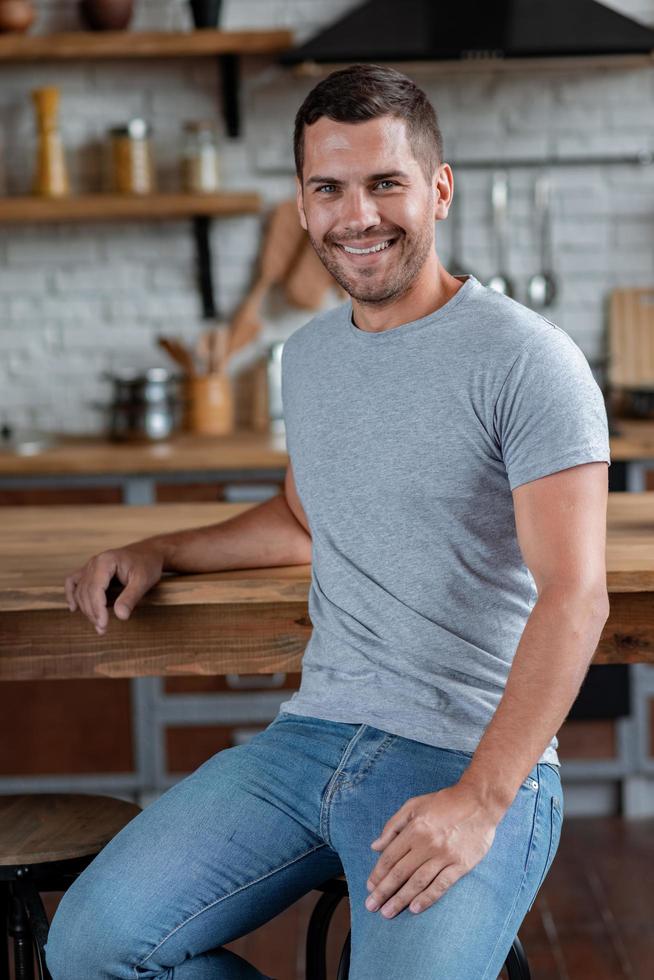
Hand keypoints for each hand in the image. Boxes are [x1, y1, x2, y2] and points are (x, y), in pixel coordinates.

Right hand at [64, 542, 164, 634]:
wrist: (148, 552)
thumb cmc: (147, 565)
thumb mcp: (143, 581)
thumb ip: (130, 598)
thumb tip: (120, 616)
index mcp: (106, 561)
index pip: (95, 589)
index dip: (97, 609)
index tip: (103, 625)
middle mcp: (94, 562)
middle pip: (86, 592)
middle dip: (92, 612)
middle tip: (102, 629)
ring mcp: (90, 566)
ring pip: (80, 591)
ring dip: (86, 609)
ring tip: (99, 625)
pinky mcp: (90, 571)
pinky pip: (74, 582)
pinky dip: (71, 595)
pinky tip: (74, 608)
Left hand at [365, 783, 497, 917]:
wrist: (478, 802)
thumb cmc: (443, 803)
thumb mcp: (414, 805)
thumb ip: (393, 825)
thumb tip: (375, 846)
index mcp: (414, 828)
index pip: (390, 857)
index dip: (378, 874)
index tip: (369, 887)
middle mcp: (427, 844)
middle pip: (401, 872)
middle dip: (384, 891)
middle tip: (372, 906)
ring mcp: (444, 856)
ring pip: (418, 882)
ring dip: (401, 899)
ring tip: (388, 912)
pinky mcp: (460, 865)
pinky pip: (441, 885)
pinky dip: (427, 898)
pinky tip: (415, 908)